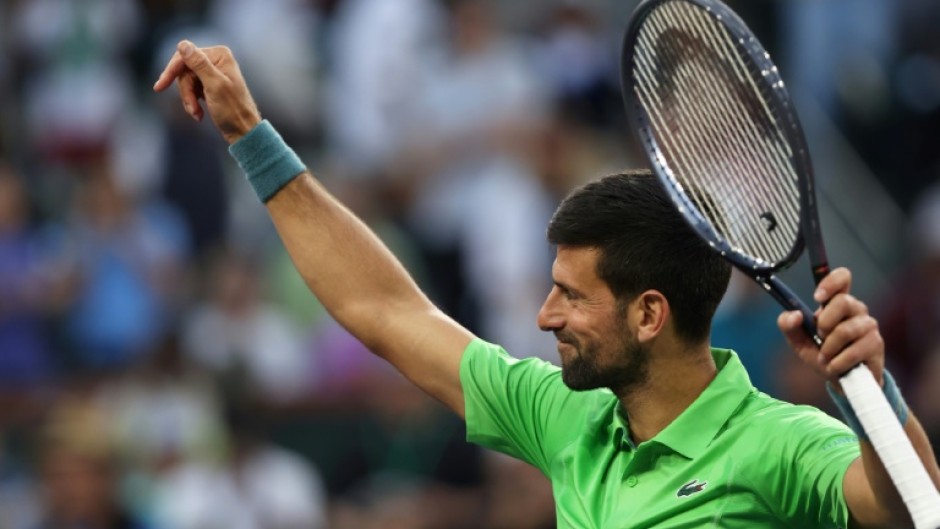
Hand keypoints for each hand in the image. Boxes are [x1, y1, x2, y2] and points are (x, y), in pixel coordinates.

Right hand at [153, 40, 261, 143]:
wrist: (243, 132)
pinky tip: (199, 114)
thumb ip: (199, 64)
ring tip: (197, 114)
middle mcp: (216, 60)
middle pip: (184, 70)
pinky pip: (191, 90)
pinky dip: (192, 103)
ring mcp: (213, 73)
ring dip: (189, 100)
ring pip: (186, 81)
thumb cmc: (233, 110)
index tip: (160, 87)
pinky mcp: (210, 85)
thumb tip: (182, 44)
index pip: (185, 56)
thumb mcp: (214, 86)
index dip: (172, 71)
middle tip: (192, 108)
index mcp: (219, 55)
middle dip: (186, 91)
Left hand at [777, 267, 884, 386]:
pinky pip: (853, 351)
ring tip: (825, 357)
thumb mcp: (799, 341)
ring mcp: (868, 326)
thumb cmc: (822, 355)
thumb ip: (789, 326)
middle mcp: (856, 309)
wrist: (842, 381)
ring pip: (846, 330)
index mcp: (836, 303)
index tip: (818, 297)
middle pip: (843, 301)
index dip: (831, 282)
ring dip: (828, 348)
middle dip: (825, 322)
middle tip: (819, 336)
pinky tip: (833, 367)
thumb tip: (794, 314)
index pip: (842, 278)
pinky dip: (837, 362)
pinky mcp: (876, 344)